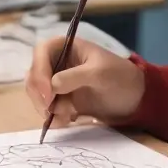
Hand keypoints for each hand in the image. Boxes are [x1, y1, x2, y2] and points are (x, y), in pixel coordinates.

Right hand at [25, 36, 144, 125]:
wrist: (134, 98)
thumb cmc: (120, 77)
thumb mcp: (100, 73)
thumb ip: (75, 77)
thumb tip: (51, 85)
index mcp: (67, 47)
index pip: (41, 52)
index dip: (39, 71)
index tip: (47, 93)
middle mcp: (58, 63)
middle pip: (33, 75)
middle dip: (40, 95)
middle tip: (53, 110)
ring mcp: (58, 82)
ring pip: (37, 95)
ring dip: (48, 109)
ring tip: (68, 115)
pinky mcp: (62, 100)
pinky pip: (47, 109)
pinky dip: (53, 117)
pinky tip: (69, 120)